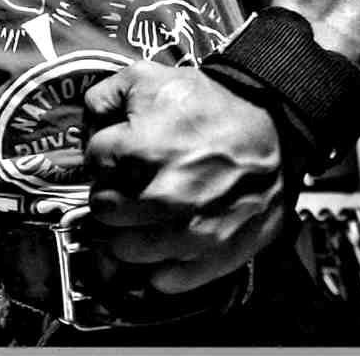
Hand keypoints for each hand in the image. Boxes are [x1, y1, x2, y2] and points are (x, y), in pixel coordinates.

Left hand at [82, 60, 288, 294]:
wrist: (273, 126)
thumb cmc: (211, 104)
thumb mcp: (149, 78)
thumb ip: (103, 95)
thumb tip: (85, 124)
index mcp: (142, 150)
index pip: (94, 162)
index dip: (103, 154)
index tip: (119, 153)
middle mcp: (163, 197)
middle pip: (104, 210)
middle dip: (110, 194)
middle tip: (126, 186)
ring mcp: (188, 232)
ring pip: (124, 249)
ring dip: (126, 233)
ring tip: (141, 216)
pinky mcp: (213, 256)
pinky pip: (163, 280)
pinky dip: (157, 267)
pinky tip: (162, 244)